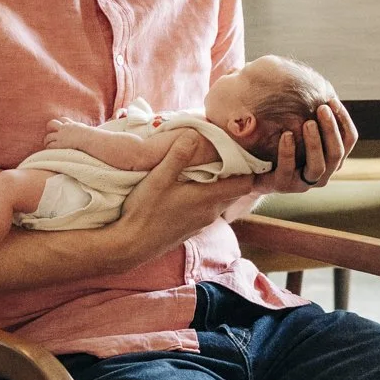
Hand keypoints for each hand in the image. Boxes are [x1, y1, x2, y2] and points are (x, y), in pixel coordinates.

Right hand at [110, 131, 251, 266]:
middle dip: (234, 174)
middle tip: (222, 156)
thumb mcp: (158, 178)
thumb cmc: (145, 211)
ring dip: (220, 186)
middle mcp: (211, 213)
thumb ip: (178, 156)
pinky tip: (191, 190)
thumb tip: (194, 134)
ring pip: (222, 201)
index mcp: (208, 198)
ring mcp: (202, 224)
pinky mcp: (192, 229)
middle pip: (235, 192)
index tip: (240, 153)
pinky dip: (208, 198)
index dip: (248, 168)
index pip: (245, 184)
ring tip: (206, 170)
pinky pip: (209, 210)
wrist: (132, 245)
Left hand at [259, 98, 356, 196]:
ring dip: (315, 143)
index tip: (333, 101)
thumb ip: (315, 116)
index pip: (349, 139)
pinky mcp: (284, 185)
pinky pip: (289, 169)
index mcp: (333, 158)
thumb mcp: (302, 129)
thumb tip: (322, 88)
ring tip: (308, 122)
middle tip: (322, 109)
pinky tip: (286, 134)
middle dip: (331, 130)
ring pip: (319, 166)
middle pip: (337, 153)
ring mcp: (305, 183)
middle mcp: (324, 173)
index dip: (344, 120)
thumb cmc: (284, 143)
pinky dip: (289, 152)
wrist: (257, 169)